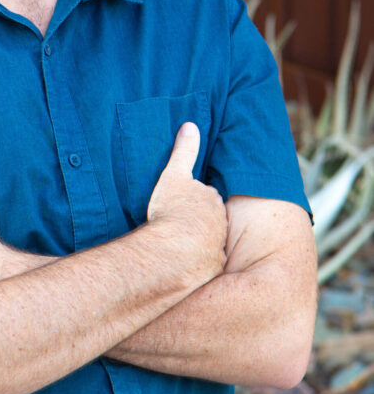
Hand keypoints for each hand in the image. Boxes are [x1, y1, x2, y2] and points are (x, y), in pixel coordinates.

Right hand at [147, 122, 227, 284]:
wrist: (175, 251)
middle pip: (212, 218)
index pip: (207, 196)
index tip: (186, 204)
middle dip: (202, 220)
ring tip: (181, 245)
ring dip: (200, 242)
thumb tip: (190, 125)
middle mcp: (220, 222)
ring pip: (211, 241)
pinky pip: (205, 263)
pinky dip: (198, 262)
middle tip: (183, 224)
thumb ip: (184, 151)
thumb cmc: (172, 211)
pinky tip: (184, 263)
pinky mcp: (211, 267)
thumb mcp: (174, 176)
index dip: (196, 199)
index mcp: (211, 200)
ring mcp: (217, 246)